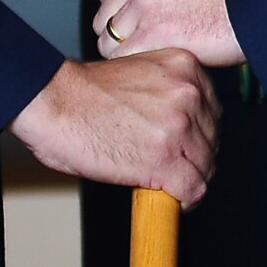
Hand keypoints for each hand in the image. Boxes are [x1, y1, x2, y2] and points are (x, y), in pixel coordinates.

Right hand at [8, 54, 219, 207]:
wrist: (54, 101)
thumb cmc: (85, 91)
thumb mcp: (141, 73)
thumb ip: (168, 91)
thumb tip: (187, 124)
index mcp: (184, 66)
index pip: (212, 110)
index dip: (199, 133)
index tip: (186, 145)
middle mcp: (188, 92)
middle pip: (212, 139)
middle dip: (195, 157)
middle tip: (174, 166)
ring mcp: (178, 126)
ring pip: (206, 166)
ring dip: (189, 179)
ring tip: (167, 183)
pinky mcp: (164, 160)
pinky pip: (194, 189)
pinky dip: (185, 200)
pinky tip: (171, 198)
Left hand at [94, 0, 243, 66]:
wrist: (262, 5)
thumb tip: (139, 1)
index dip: (116, 8)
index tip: (134, 23)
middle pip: (104, 17)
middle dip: (122, 34)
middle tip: (148, 48)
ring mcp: (143, 2)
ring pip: (108, 42)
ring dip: (128, 54)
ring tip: (155, 60)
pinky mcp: (151, 33)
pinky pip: (121, 58)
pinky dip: (135, 67)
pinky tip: (156, 69)